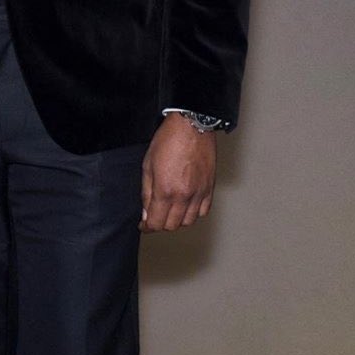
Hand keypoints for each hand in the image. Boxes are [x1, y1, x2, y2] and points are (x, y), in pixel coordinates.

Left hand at [139, 113, 216, 231]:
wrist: (191, 127)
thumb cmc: (168, 141)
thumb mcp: (148, 164)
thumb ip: (147, 192)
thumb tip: (146, 212)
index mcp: (166, 190)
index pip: (157, 222)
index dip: (148, 227)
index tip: (144, 225)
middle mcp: (184, 196)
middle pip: (172, 225)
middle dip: (160, 223)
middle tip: (154, 215)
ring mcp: (199, 194)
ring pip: (189, 222)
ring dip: (177, 220)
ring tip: (169, 210)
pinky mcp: (210, 189)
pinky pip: (203, 212)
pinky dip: (193, 213)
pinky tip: (185, 205)